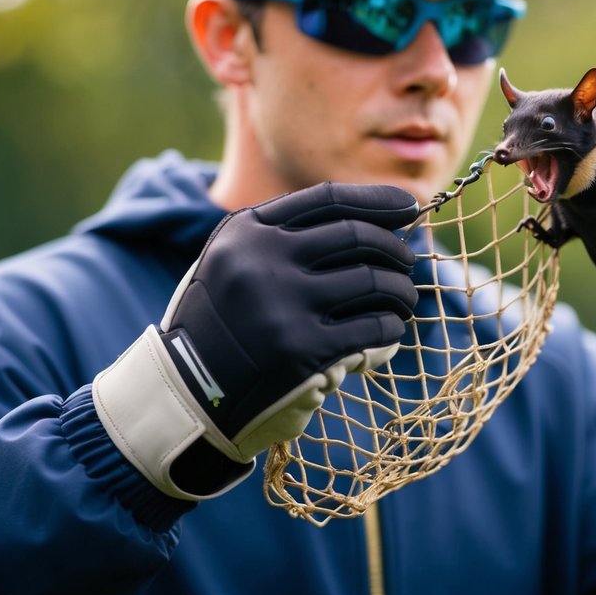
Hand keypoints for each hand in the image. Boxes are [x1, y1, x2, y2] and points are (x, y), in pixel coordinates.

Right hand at [93, 182, 419, 499]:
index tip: (409, 207)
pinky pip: (373, 328)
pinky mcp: (301, 352)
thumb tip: (379, 220)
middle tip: (406, 263)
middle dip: (395, 249)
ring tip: (403, 298)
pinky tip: (389, 332)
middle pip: (358, 237)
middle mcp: (261, 260)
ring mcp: (281, 306)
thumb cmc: (226, 323)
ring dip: (401, 290)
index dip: (376, 201)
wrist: (186, 395)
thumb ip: (288, 237)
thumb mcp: (236, 263)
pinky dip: (391, 327)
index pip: (328, 199)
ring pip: (374, 281)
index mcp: (245, 231)